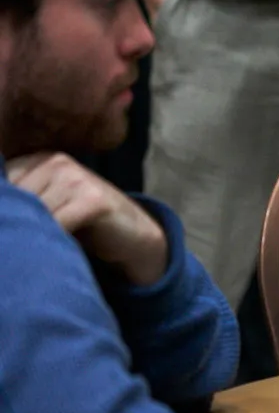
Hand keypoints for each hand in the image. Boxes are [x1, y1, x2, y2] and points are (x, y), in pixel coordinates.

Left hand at [7, 153, 166, 285]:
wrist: (132, 233)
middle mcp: (55, 161)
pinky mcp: (93, 200)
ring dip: (30, 238)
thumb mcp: (45, 206)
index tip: (7, 229)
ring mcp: (76, 178)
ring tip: (35, 251)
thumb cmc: (80, 222)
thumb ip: (19, 203)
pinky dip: (51, 243)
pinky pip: (57, 225)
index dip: (3, 210)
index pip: (2, 183)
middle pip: (14, 199)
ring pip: (33, 214)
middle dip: (11, 227)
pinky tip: (53, 252)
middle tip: (17, 243)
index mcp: (37, 160)